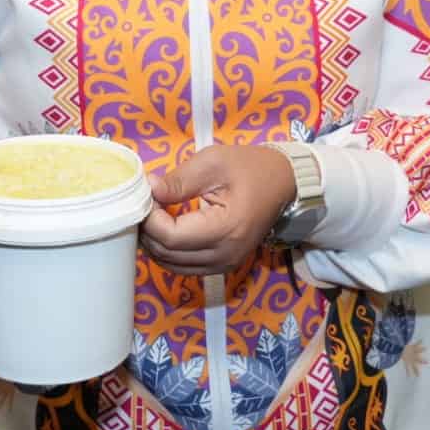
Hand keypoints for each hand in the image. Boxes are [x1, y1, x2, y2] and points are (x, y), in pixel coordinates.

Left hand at [140, 144, 296, 274]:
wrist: (284, 183)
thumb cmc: (251, 168)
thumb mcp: (214, 162)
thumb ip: (179, 180)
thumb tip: (149, 189)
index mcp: (226, 228)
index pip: (171, 236)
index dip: (149, 218)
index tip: (147, 195)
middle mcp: (225, 254)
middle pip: (167, 254)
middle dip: (148, 230)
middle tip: (145, 203)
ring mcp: (225, 264)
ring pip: (172, 265)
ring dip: (155, 243)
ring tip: (153, 214)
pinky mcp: (223, 265)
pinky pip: (185, 267)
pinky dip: (168, 251)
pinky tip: (166, 228)